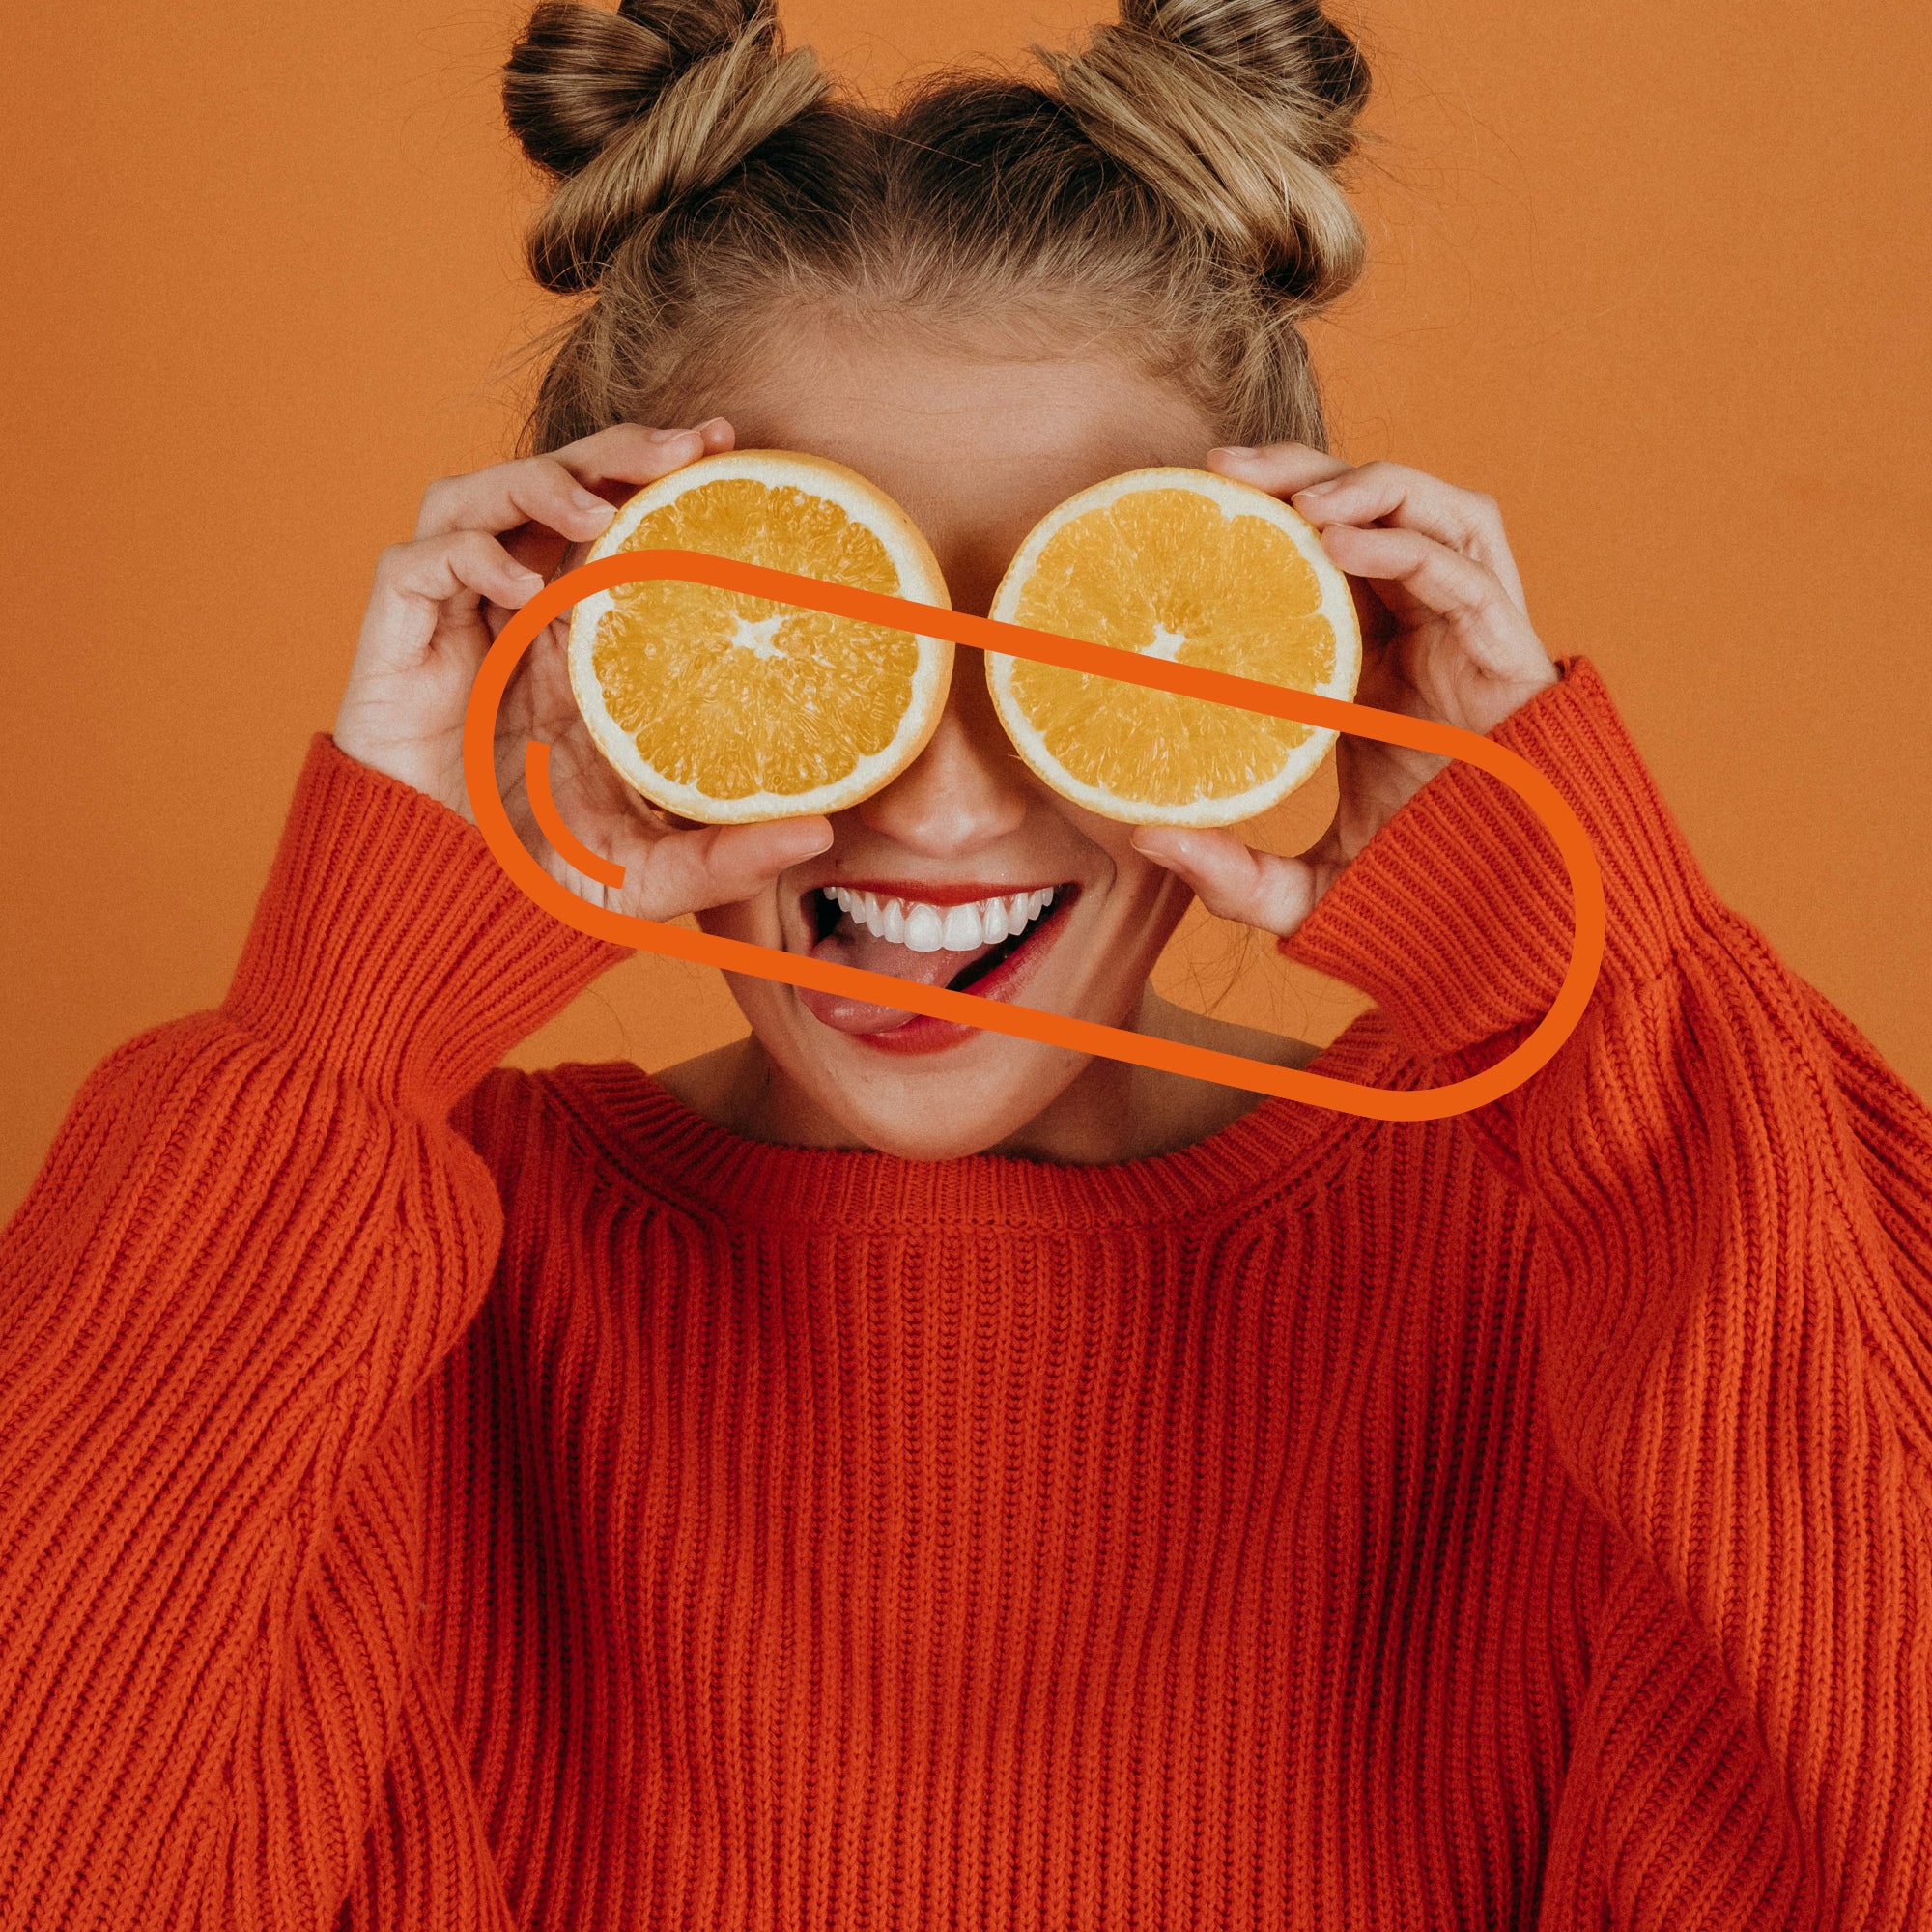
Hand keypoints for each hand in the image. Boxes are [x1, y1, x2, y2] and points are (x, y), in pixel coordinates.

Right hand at [331, 418, 833, 921]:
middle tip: (690, 447)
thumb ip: (729, 855)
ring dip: (540, 485)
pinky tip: (521, 585)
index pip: (616, 527)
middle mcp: (517, 617)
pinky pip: (417, 564)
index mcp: (578, 646)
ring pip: (479, 498)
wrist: (438, 918)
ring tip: (602, 512)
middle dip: (617, 450)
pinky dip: (467, 553)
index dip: (661, 476)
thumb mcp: (652, 874)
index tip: (729, 451)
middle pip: (558, 488)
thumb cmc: (537, 884)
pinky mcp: (394, 646)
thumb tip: (822, 834)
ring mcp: (455, 625)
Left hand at [1130, 442, 1559, 940]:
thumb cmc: (1419, 890)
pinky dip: (1402, 542)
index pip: (1322, 554)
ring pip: (1430, 510)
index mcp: (1375, 659)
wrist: (1510, 922)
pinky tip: (1340, 543)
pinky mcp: (1511, 650)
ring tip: (1292, 499)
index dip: (1267, 515)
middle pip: (1371, 507)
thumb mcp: (1304, 887)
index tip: (1191, 502)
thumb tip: (1145, 841)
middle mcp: (1425, 630)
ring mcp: (1473, 633)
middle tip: (1221, 469)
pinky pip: (1462, 568)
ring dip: (1363, 483)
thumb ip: (1231, 873)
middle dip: (1301, 471)